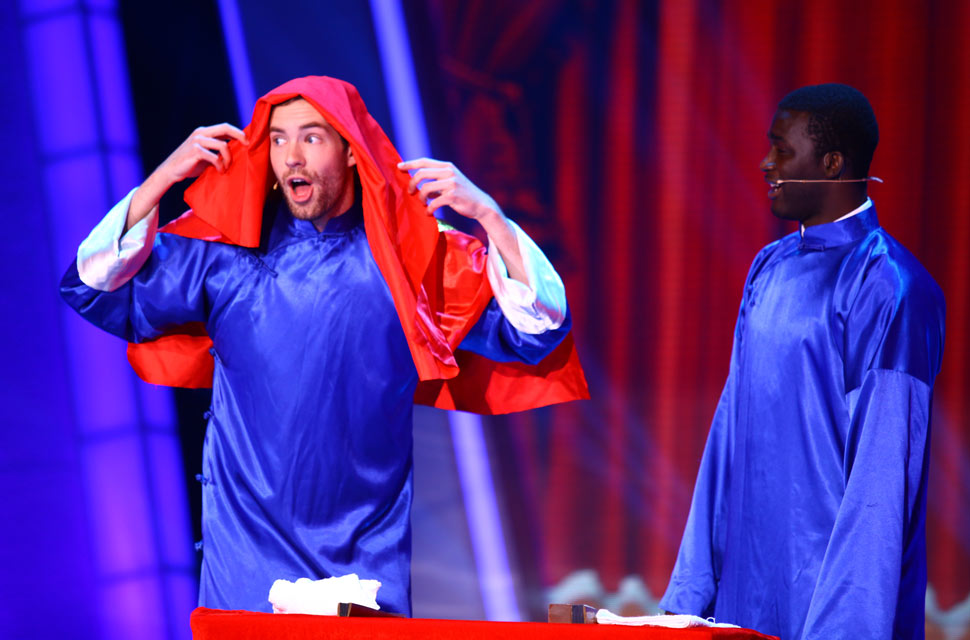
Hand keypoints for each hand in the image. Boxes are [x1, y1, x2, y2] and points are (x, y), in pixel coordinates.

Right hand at [127, 123, 246, 231]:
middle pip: (225, 128)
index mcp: (204, 132)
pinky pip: (214, 157)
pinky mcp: (194, 151)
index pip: (225, 127)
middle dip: (240, 136)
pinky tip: (220, 171)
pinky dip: (220, 165)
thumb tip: (237, 151)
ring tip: (227, 168)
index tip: (248, 141)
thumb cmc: (190, 164)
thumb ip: (217, 149)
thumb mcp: (206, 154)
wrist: (171, 171)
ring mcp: (197, 141)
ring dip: (228, 158)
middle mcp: (200, 133)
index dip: (238, 132)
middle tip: (248, 146)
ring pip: (222, 145)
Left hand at [397, 158, 500, 220]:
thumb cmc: (462, 194)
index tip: (398, 167)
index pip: (424, 161)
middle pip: (421, 173)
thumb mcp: (450, 181)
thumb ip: (436, 180)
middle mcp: (449, 172)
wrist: (481, 204)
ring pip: (426, 188)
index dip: (409, 163)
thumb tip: (417, 183)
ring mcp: (452, 183)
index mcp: (447, 166)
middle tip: (410, 192)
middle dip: (412, 183)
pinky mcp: (453, 196)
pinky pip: (434, 202)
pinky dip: (429, 209)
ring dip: (420, 198)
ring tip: (422, 203)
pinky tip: (429, 213)